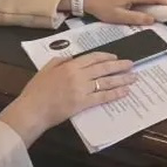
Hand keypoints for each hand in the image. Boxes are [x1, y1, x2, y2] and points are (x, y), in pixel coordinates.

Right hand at [0, 53, 136, 146]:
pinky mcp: (83, 103)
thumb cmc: (36, 90)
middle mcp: (78, 75)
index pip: (93, 58)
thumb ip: (61, 60)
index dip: (106, 57)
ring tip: (133, 78)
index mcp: (69, 65)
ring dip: (122, 79)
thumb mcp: (46, 68)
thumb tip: (73, 57)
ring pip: (106, 82)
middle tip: (132, 64)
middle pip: (103, 68)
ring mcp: (82, 89)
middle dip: (120, 66)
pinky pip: (103, 97)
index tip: (115, 58)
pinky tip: (124, 92)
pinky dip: (115, 94)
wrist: (33, 109)